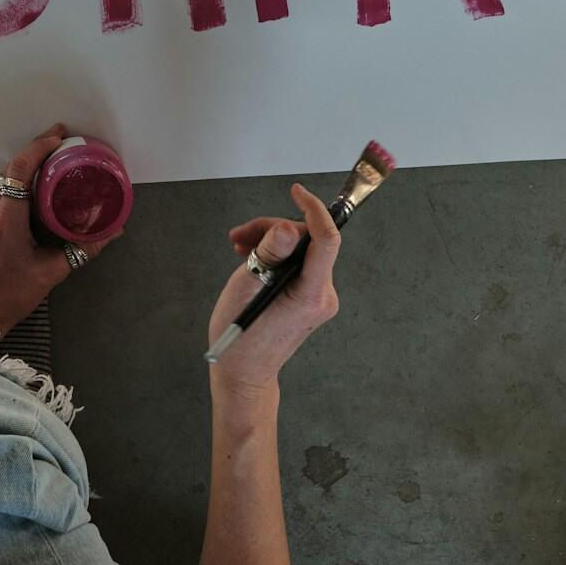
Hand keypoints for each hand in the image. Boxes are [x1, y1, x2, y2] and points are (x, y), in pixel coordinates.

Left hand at [0, 125, 120, 333]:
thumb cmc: (10, 295)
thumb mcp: (50, 272)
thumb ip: (82, 249)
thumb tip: (112, 233)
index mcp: (6, 217)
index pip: (21, 167)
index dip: (40, 145)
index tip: (58, 135)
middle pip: (8, 171)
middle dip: (32, 158)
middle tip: (54, 153)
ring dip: (15, 177)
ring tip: (36, 178)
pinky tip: (12, 200)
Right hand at [206, 183, 341, 395]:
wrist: (243, 374)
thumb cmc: (241, 337)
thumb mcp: (247, 288)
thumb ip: (268, 255)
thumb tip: (286, 228)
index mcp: (310, 293)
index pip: (326, 239)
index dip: (313, 210)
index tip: (296, 192)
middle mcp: (322, 295)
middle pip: (307, 242)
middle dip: (273, 231)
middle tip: (240, 236)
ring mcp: (318, 299)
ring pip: (300, 251)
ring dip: (269, 243)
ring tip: (238, 248)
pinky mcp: (309, 301)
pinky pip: (297, 265)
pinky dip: (275, 257)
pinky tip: (251, 259)